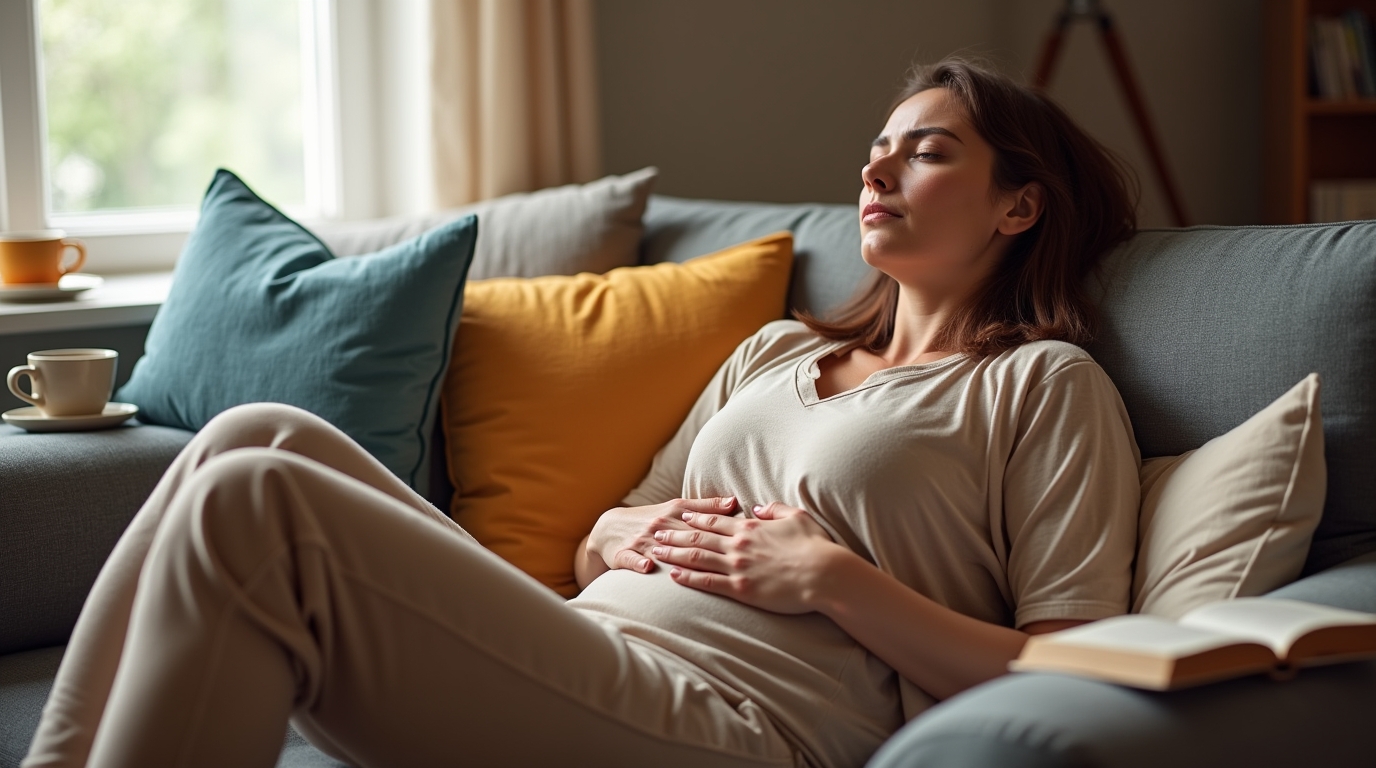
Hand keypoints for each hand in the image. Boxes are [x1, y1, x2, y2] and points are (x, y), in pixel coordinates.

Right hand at [582, 496, 738, 578]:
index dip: (721, 525)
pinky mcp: (623, 555)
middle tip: (725, 555)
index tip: (740, 534)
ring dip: (673, 554)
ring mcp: (641, 541)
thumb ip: (705, 506)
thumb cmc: (652, 519)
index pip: (700, 519)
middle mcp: (659, 525)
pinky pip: (632, 560)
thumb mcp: (676, 508)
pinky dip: (640, 563)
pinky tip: (649, 568)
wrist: (609, 528)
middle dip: (703, 543)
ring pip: (659, 548)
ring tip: (688, 564)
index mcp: (674, 513)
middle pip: (683, 534)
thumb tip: (734, 502)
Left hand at [651, 502, 841, 613]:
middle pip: (699, 538)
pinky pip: (708, 583)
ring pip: (697, 558)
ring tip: (656, 551)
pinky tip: (674, 576)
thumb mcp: (797, 517)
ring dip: (675, 554)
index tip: (680, 517)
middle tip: (657, 533)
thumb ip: (775, 509)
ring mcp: (738, 567)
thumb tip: (760, 507)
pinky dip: (689, 579)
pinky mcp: (741, 589)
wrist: (824, 575)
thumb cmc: (815, 546)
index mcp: (751, 527)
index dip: (695, 519)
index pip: (715, 521)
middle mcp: (739, 545)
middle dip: (675, 534)